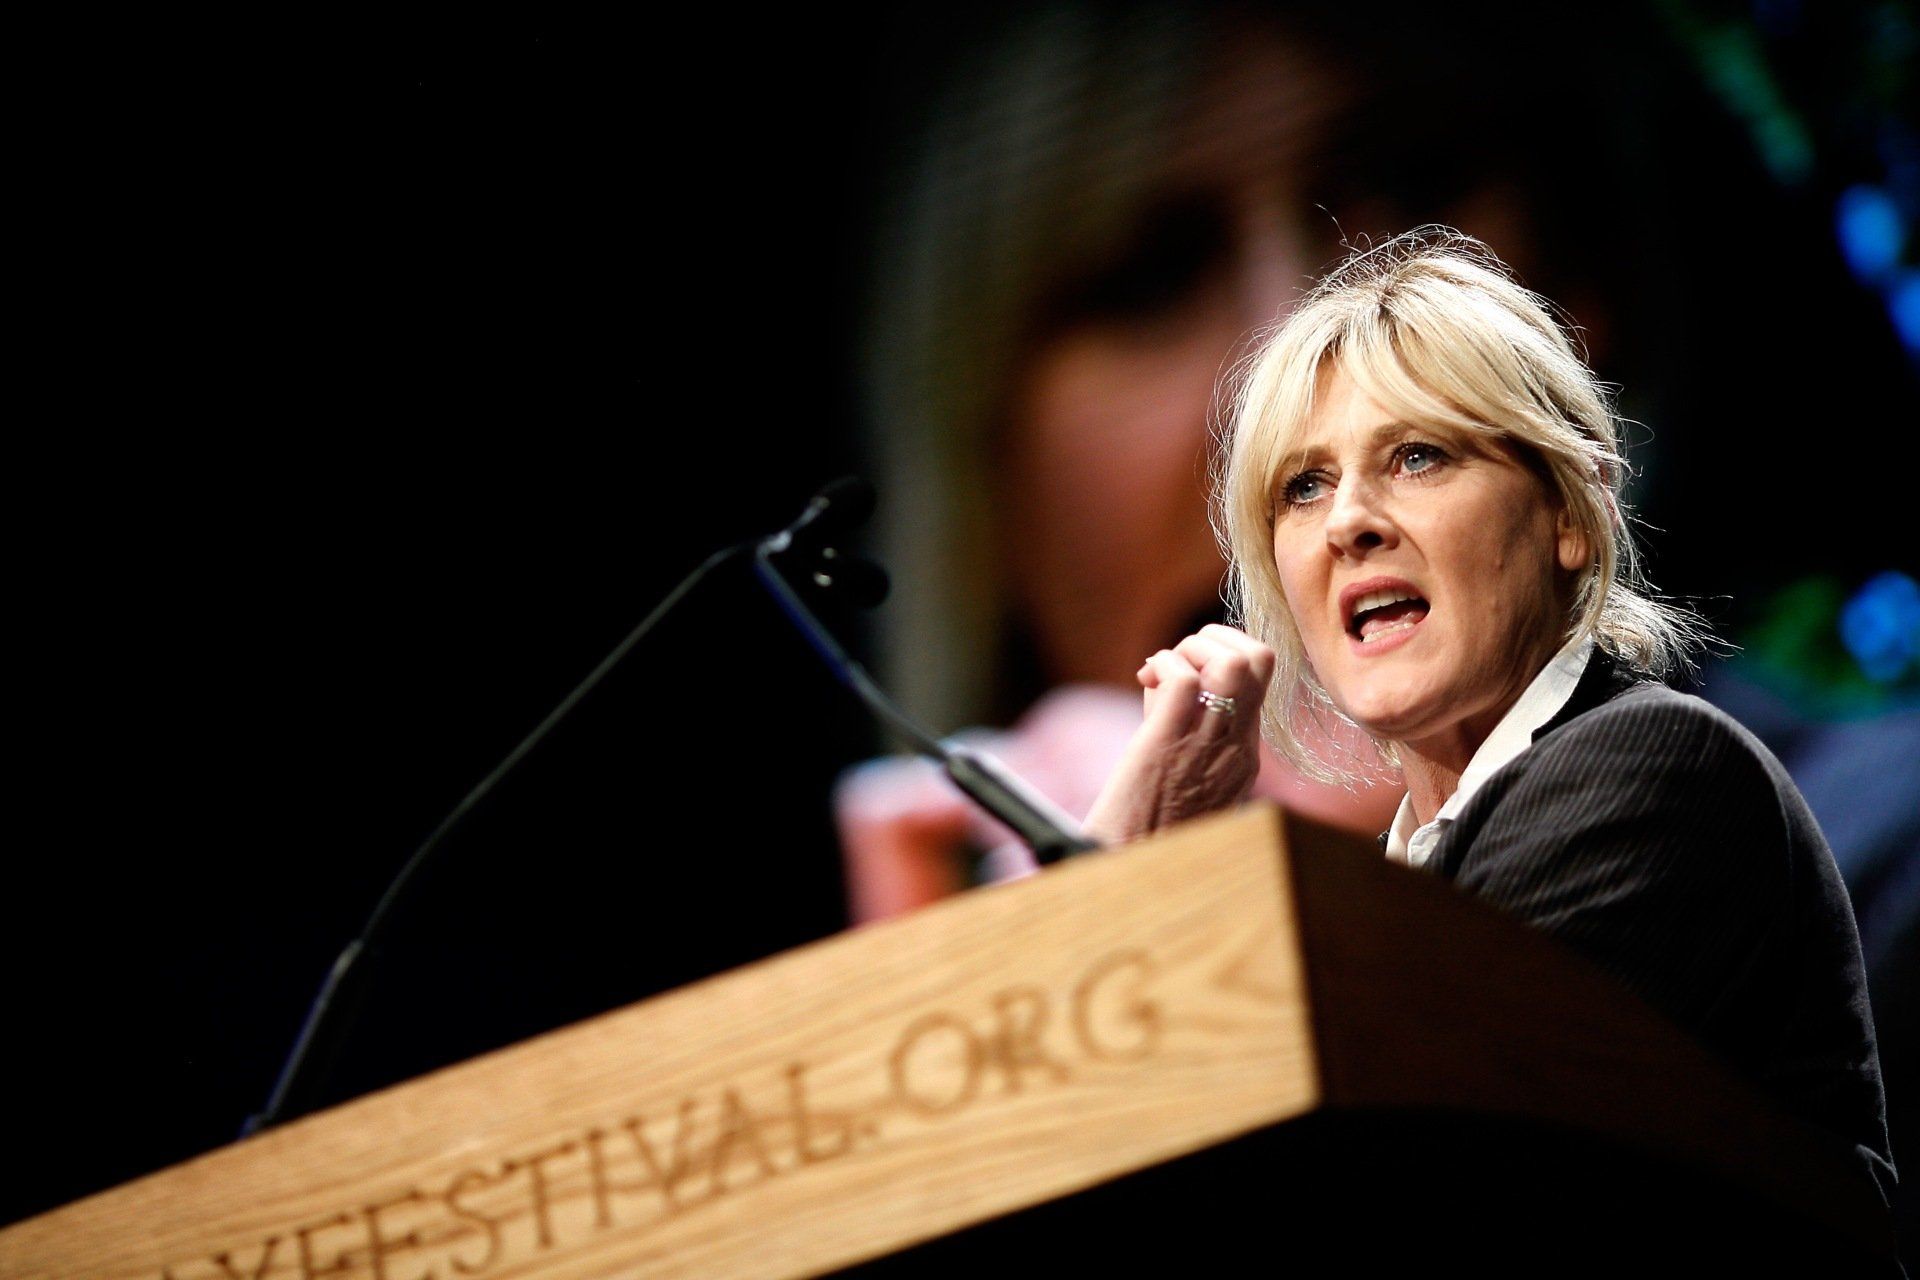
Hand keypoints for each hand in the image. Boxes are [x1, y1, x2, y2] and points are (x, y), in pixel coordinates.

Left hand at [1082, 624, 1275, 843]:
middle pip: (1261, 659)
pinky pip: (1183, 680)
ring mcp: (1206, 748)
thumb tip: (1160, 680)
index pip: (1258, 678)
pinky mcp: (1166, 747)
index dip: (1221, 656)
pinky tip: (1145, 681)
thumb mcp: (1183, 779)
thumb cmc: (1146, 834)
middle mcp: (1235, 749)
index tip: (1182, 674)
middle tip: (1177, 663)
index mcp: (1242, 757)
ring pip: (1233, 663)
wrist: (1130, 880)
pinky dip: (1164, 664)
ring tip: (1162, 672)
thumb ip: (1183, 730)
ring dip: (1192, 647)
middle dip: (1215, 638)